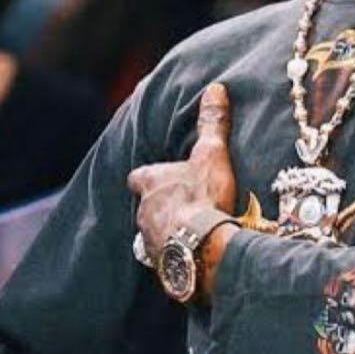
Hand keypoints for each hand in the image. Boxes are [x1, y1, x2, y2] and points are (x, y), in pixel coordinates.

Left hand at [127, 82, 238, 284]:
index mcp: (150, 182)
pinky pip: (166, 258)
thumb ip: (212, 122)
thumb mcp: (212, 154)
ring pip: (153, 233)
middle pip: (145, 206)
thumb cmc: (203, 196)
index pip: (138, 176)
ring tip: (193, 232)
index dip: (150, 177)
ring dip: (168, 231)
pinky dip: (177, 254)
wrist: (204, 247)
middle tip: (186, 205)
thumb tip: (216, 88)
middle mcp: (142, 211)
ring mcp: (149, 240)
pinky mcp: (161, 265)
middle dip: (160, 206)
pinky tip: (196, 253)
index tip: (164, 177)